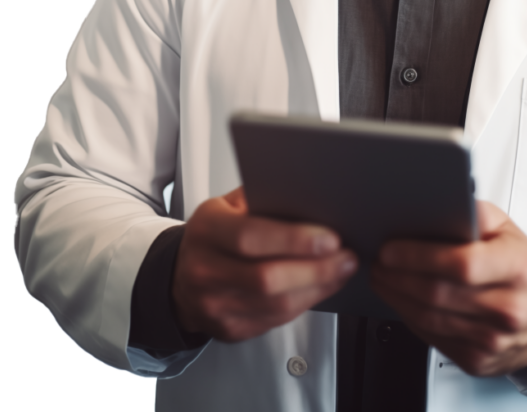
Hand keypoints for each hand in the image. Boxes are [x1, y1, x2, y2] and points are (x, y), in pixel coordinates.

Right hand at [171, 186, 357, 342]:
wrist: (180, 278)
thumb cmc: (214, 235)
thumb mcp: (227, 206)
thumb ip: (261, 199)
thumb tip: (310, 196)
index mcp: (207, 229)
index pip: (251, 236)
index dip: (294, 239)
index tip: (330, 237)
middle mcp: (205, 270)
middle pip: (267, 278)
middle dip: (316, 269)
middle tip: (346, 257)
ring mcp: (214, 305)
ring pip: (275, 305)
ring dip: (317, 288)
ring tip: (342, 270)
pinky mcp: (228, 329)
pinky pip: (275, 321)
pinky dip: (305, 303)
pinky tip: (321, 287)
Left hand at [370, 200, 526, 375]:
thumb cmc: (524, 267)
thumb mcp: (506, 228)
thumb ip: (472, 213)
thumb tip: (433, 204)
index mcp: (518, 267)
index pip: (462, 263)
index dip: (419, 257)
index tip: (391, 250)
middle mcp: (510, 307)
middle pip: (438, 293)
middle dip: (397, 277)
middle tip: (378, 262)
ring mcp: (495, 340)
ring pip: (430, 319)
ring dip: (397, 298)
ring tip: (383, 279)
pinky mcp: (480, 361)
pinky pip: (434, 339)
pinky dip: (410, 318)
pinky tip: (402, 301)